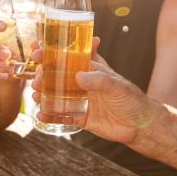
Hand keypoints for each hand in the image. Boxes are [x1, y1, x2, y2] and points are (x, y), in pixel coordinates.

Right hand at [31, 55, 155, 144]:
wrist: (140, 125)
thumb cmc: (131, 99)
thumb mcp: (117, 85)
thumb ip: (100, 80)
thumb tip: (79, 77)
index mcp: (90, 69)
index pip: (68, 56)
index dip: (52, 52)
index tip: (37, 50)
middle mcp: (82, 83)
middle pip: (57, 75)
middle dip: (44, 75)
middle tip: (37, 78)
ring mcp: (79, 100)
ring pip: (56, 95)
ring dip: (43, 94)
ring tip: (36, 95)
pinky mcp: (80, 117)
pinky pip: (61, 116)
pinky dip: (50, 116)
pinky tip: (41, 115)